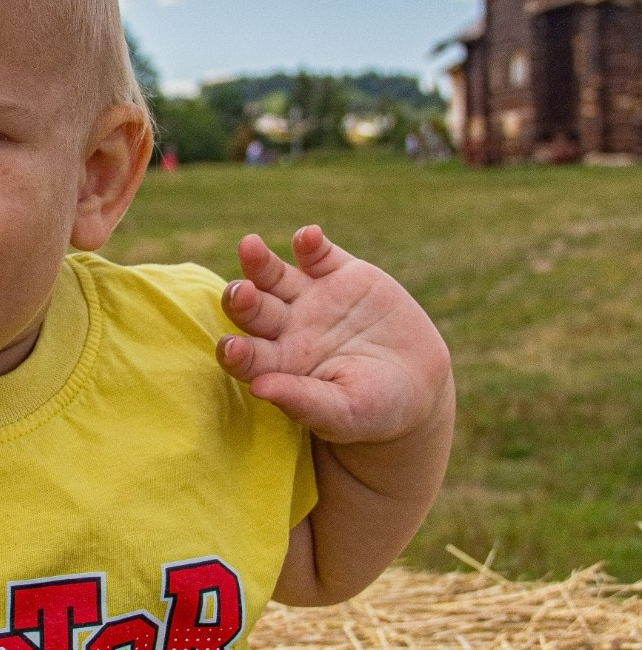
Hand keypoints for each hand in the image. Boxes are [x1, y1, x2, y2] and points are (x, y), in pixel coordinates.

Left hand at [217, 227, 451, 444]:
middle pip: (252, 310)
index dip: (236, 353)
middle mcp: (285, 328)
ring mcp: (311, 298)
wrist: (418, 383)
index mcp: (278, 366)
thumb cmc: (374, 411)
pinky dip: (310, 243)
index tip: (232, 348)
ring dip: (260, 262)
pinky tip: (308, 237)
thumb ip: (302, 401)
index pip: (246, 358)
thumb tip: (258, 389)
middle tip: (241, 293)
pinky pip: (318, 254)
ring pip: (274, 275)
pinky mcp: (340, 274)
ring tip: (250, 247)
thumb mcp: (344, 412)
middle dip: (242, 300)